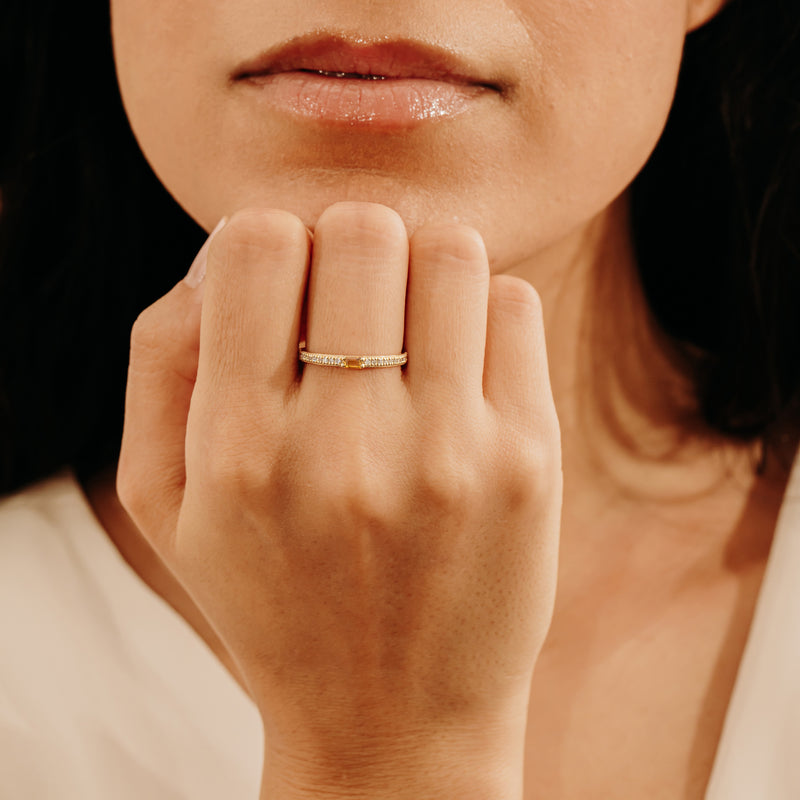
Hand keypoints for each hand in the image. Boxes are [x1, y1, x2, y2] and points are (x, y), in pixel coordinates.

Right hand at [117, 202, 561, 798]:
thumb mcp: (166, 502)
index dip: (271, 243)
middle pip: (363, 230)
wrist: (388, 720)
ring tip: (409, 329)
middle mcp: (344, 448)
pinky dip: (482, 313)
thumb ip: (163, 360)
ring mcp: (449, 454)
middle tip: (354, 303)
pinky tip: (459, 370)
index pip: (257, 243)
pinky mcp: (528, 462)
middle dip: (352, 246)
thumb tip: (220, 258)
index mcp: (238, 450)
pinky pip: (514, 306)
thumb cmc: (271, 599)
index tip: (286, 286)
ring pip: (450, 251)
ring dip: (422, 268)